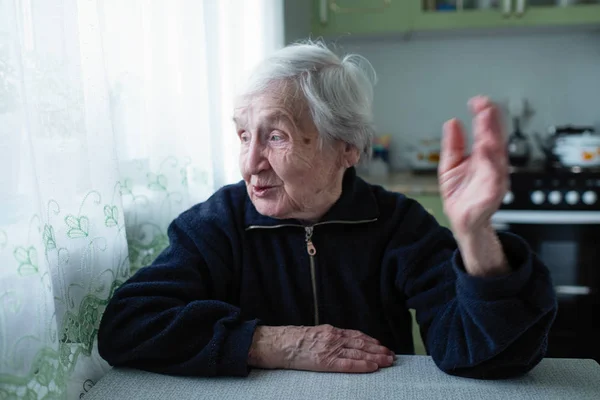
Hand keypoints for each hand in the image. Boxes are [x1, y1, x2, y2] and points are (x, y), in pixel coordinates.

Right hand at [248, 324, 394, 372]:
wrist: (279, 344)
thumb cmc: (294, 340)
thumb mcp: (315, 333)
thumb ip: (329, 337)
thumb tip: (342, 342)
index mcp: (331, 331)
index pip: (357, 336)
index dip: (371, 341)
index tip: (382, 346)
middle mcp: (334, 338)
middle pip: (362, 344)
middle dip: (378, 349)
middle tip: (392, 355)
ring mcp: (331, 349)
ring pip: (359, 353)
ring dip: (376, 357)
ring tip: (388, 361)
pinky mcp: (326, 361)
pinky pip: (348, 364)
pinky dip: (362, 365)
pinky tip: (373, 367)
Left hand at [438, 96, 509, 276]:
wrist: (462, 222)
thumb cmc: (461, 194)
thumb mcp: (450, 165)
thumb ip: (452, 145)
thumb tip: (452, 122)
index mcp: (482, 157)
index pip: (485, 132)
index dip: (483, 116)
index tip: (478, 101)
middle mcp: (491, 166)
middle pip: (494, 141)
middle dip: (491, 123)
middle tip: (486, 106)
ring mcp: (493, 180)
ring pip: (496, 157)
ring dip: (493, 139)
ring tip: (488, 123)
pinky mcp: (491, 195)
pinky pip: (494, 180)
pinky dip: (493, 167)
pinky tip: (489, 152)